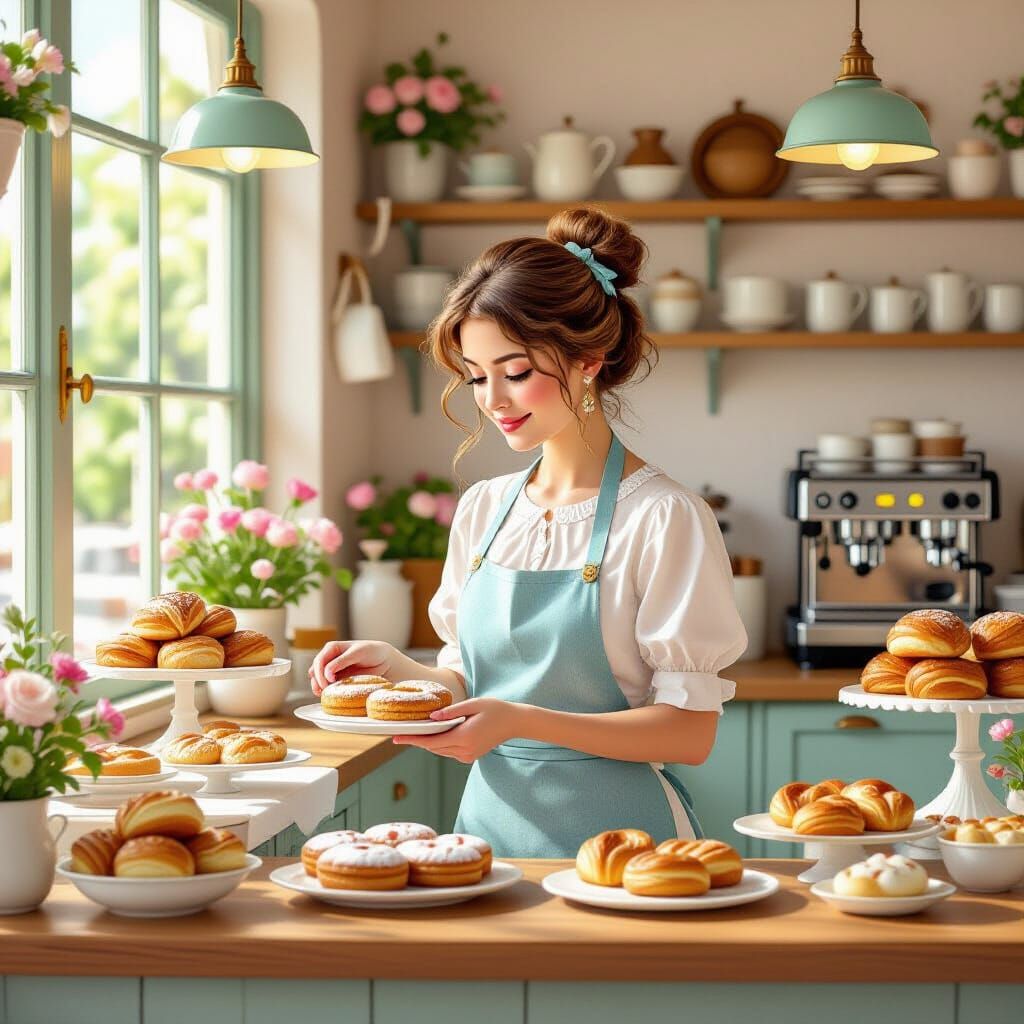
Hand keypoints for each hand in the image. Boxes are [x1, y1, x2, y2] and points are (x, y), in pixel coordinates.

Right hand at [309, 640, 396, 695]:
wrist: (383, 660)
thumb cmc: (371, 652)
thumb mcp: (357, 653)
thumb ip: (341, 662)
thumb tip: (326, 673)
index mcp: (331, 648)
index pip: (319, 661)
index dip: (320, 672)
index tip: (329, 681)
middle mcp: (329, 659)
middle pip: (315, 671)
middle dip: (318, 681)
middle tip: (325, 691)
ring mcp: (331, 671)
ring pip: (317, 679)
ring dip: (318, 687)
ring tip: (324, 694)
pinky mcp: (336, 681)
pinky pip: (326, 687)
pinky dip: (325, 691)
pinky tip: (328, 696)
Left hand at [392, 698, 527, 762]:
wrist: (514, 722)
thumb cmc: (495, 709)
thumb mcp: (473, 704)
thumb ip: (452, 712)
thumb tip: (431, 717)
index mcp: (465, 737)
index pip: (432, 741)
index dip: (413, 739)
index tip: (396, 738)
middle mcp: (465, 750)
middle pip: (433, 747)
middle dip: (416, 741)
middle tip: (398, 733)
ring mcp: (467, 756)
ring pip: (439, 750)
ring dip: (427, 742)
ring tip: (412, 733)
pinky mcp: (469, 757)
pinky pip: (448, 751)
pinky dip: (439, 744)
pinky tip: (433, 735)